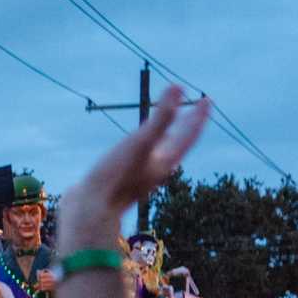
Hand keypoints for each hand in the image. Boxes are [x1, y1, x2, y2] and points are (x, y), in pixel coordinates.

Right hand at [60, 86, 210, 247]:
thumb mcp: (140, 142)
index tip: (208, 99)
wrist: (89, 210)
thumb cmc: (115, 176)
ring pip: (160, 150)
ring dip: (168, 134)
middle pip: (178, 142)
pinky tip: (137, 144)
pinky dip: (147, 144)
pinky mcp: (123, 177)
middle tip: (196, 108)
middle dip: (187, 124)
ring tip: (171, 124)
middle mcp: (157, 168)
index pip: (189, 134)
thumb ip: (161, 117)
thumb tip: (179, 87)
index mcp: (166, 161)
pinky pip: (142, 156)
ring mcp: (140, 174)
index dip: (199, 115)